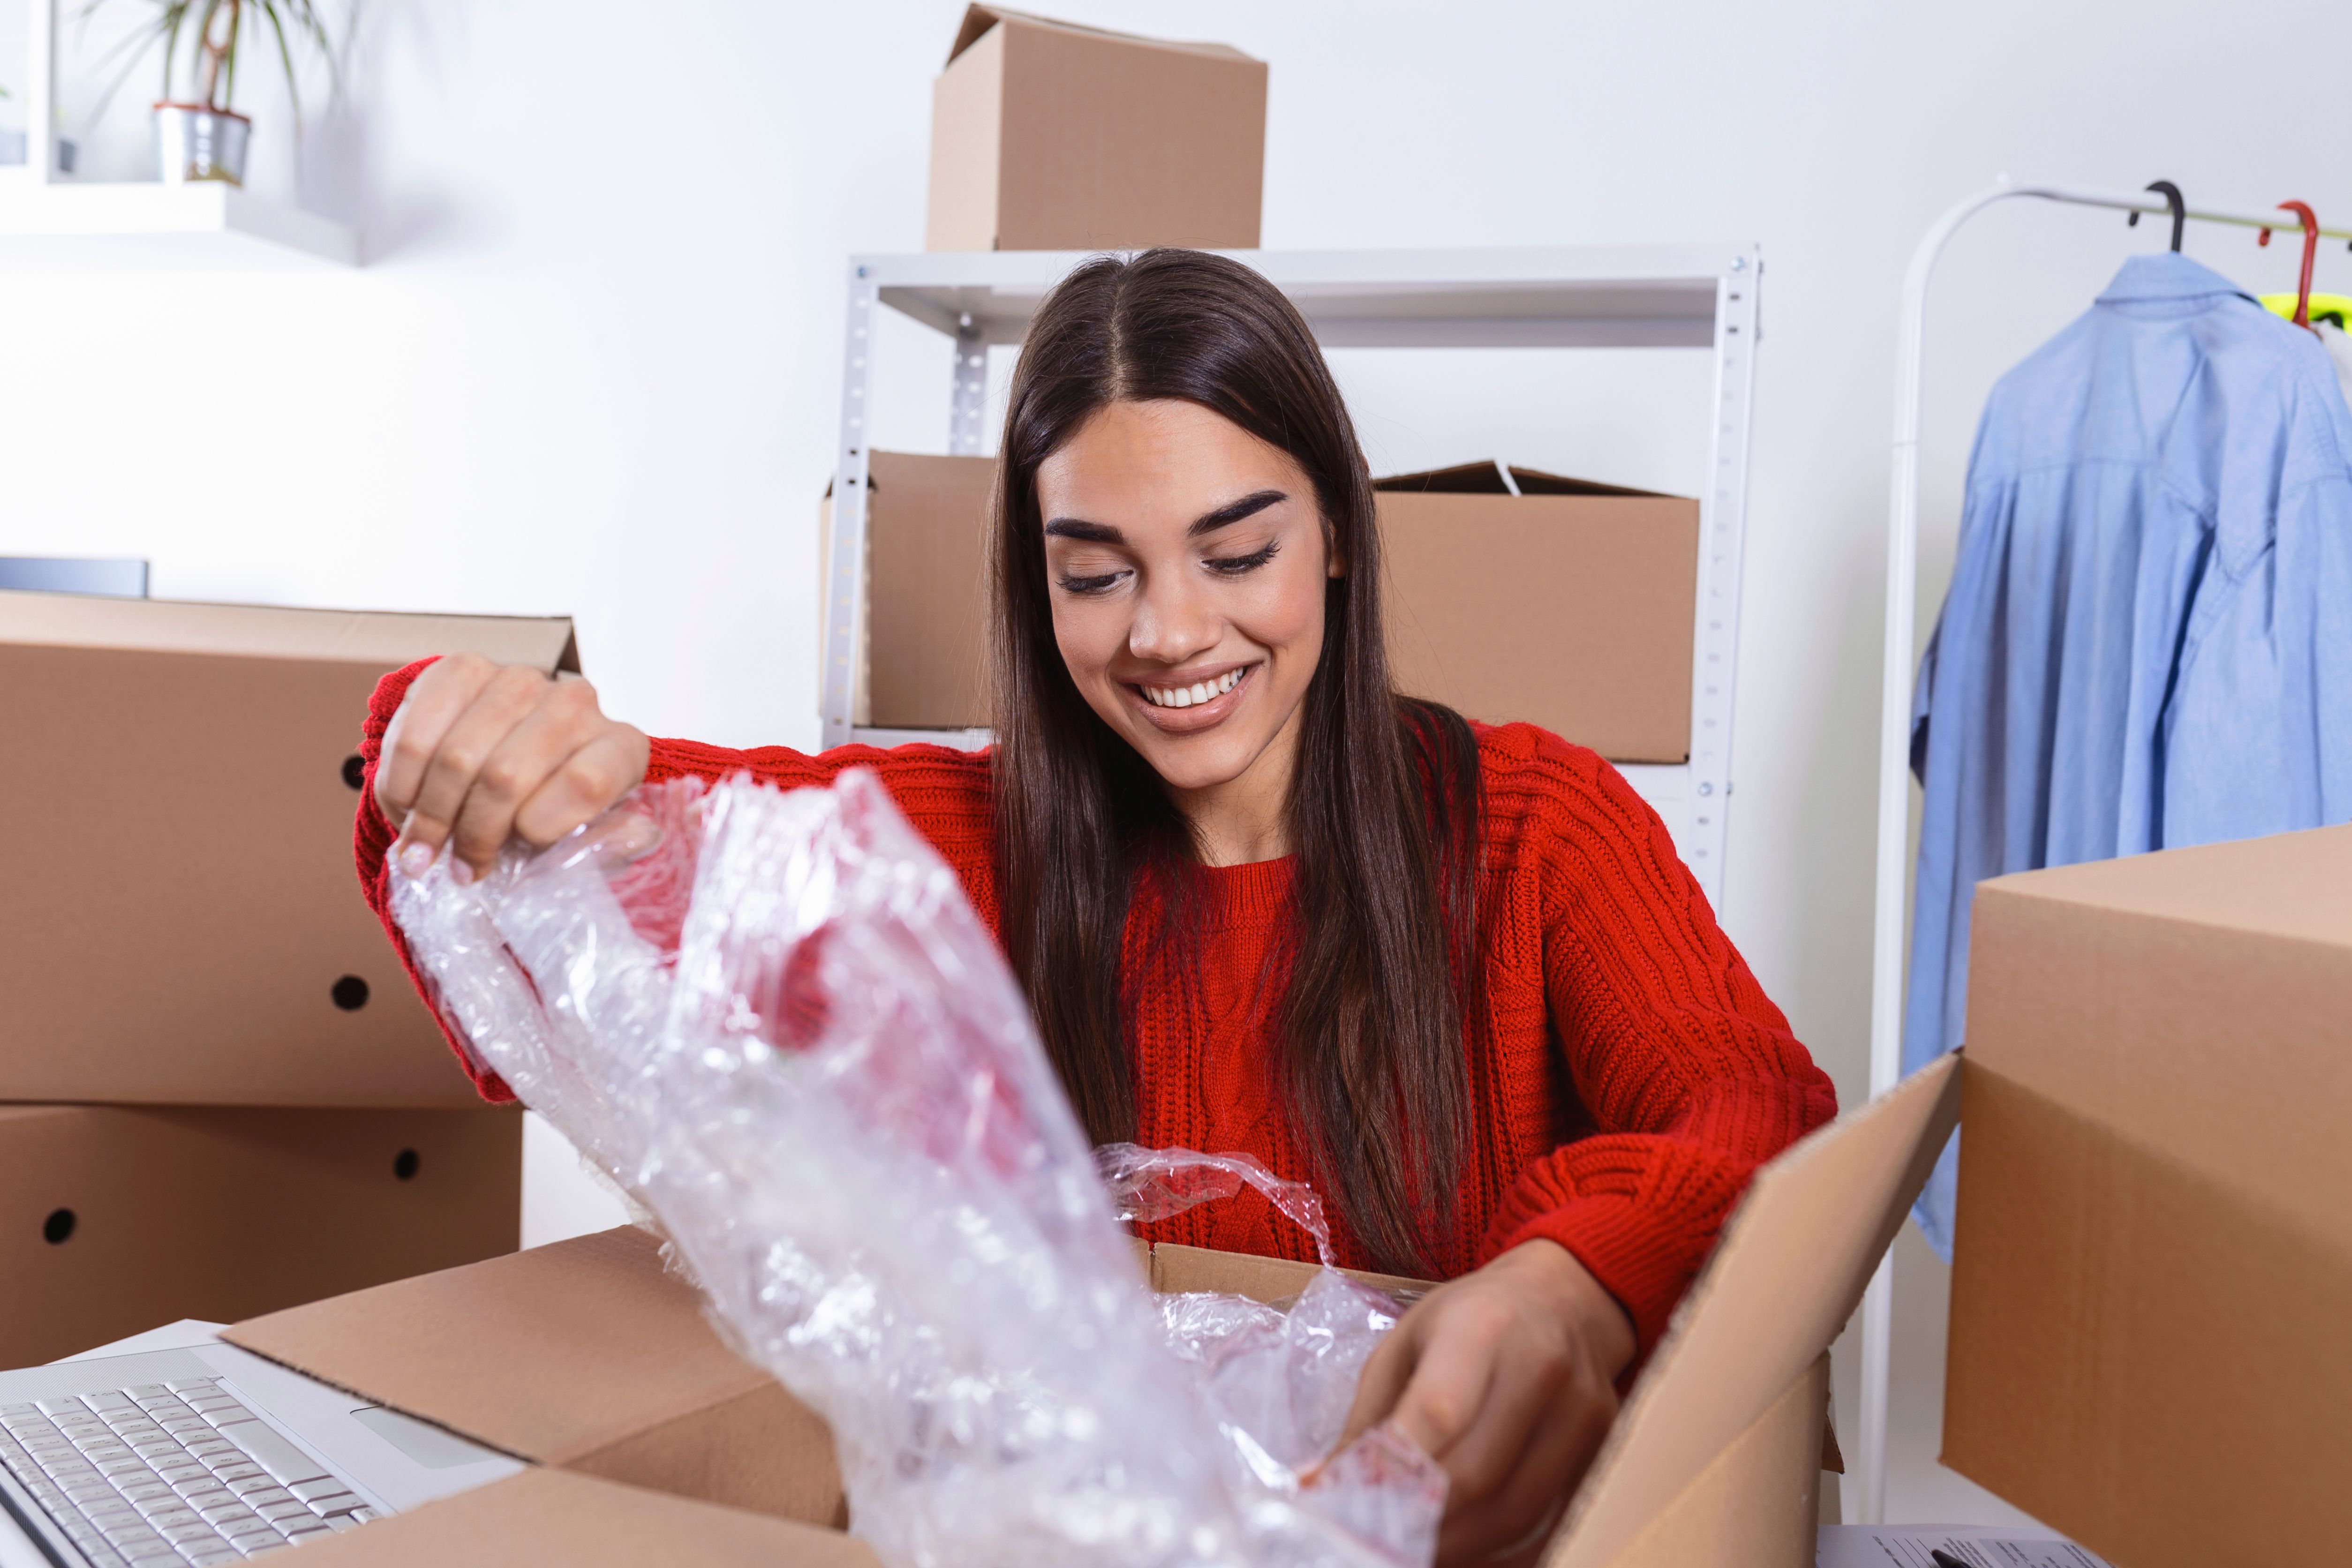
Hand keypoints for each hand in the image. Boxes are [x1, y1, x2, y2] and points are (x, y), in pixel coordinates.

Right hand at [375, 652, 649, 882]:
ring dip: (429, 815)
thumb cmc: (552, 816)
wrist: (508, 765)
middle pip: (507, 775)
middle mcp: (577, 703)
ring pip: (456, 756)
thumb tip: (643, 834)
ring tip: (420, 851)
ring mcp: (520, 680)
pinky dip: (402, 780)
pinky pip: (417, 730)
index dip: (536, 830)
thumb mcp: (585, 842)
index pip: (586, 784)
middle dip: (470, 835)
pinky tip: (405, 807)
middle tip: (455, 871)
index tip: (506, 863)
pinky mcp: (463, 669)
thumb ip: (610, 843)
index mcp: (620, 748)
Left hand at [1335, 1240, 1635, 1566]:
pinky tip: (1462, 1545)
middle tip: (1374, 1539)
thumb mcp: (1405, 1344)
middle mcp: (1540, 1366)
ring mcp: (1580, 1409)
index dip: (1394, 1471)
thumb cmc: (1471, 1317)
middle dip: (1416, 1520)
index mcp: (1481, 1326)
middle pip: (1474, 1475)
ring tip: (1412, 1547)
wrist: (1564, 1297)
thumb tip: (1320, 1487)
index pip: (1438, 1412)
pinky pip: (1546, 1518)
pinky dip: (1498, 1546)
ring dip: (1455, 1544)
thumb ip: (1368, 1418)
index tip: (1348, 1504)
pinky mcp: (1601, 1445)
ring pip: (1512, 1510)